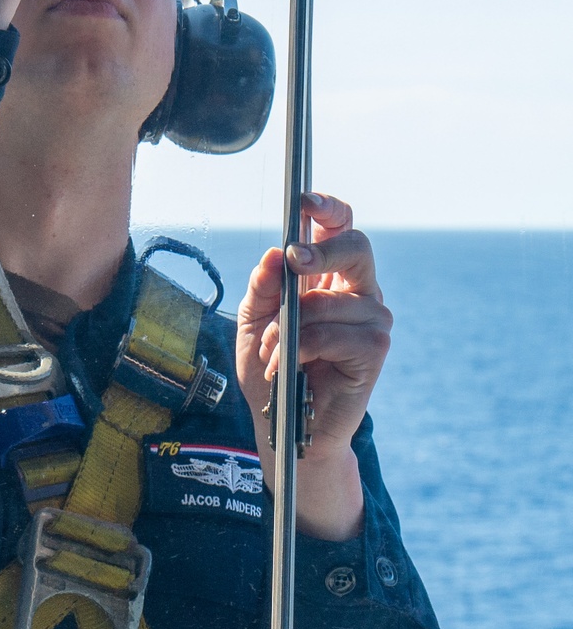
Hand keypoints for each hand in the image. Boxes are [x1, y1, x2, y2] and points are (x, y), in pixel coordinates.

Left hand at [235, 194, 392, 539]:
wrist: (286, 429)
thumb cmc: (273, 372)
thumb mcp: (253, 324)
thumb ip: (263, 288)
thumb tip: (275, 255)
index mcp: (331, 277)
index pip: (341, 228)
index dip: (329, 208)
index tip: (306, 200)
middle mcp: (358, 292)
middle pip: (356, 246)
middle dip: (322, 249)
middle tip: (294, 259)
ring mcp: (372, 320)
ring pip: (328, 300)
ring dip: (288, 327)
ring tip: (270, 353)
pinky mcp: (375, 350)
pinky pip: (329, 334)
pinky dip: (298, 349)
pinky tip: (287, 367)